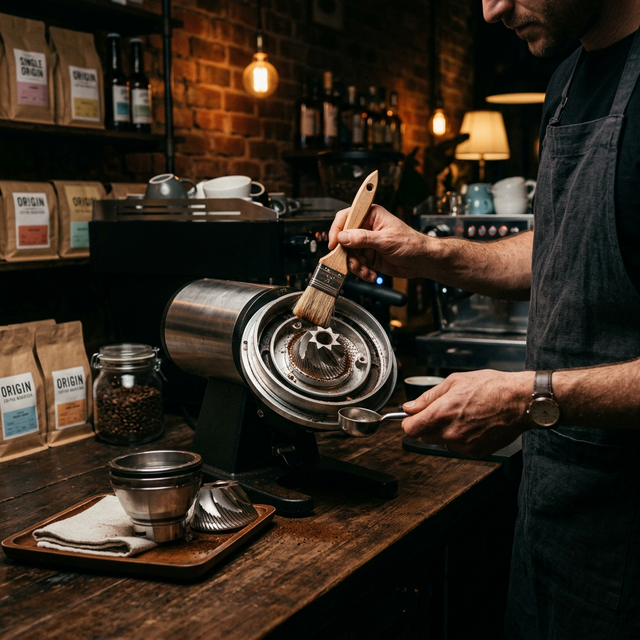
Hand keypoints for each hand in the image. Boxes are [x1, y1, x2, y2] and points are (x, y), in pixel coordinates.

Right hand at [328, 204, 429, 281]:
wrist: (422, 261)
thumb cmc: (411, 243)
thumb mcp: (386, 240)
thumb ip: (363, 238)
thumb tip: (343, 237)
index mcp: (371, 215)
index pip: (346, 217)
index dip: (337, 230)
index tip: (334, 243)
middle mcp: (366, 228)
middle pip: (344, 240)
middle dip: (348, 254)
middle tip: (354, 263)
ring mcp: (367, 244)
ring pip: (349, 255)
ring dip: (356, 266)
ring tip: (366, 271)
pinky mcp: (369, 257)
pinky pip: (357, 265)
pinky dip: (362, 272)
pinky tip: (372, 274)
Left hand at [401, 370, 533, 458]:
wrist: (520, 401)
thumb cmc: (491, 387)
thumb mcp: (454, 381)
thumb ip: (428, 397)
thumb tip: (409, 407)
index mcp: (442, 412)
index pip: (410, 429)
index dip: (409, 423)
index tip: (413, 418)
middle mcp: (451, 432)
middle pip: (424, 437)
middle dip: (428, 426)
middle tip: (444, 412)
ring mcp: (464, 445)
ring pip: (442, 442)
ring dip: (445, 432)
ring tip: (463, 416)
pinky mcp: (476, 453)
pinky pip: (459, 448)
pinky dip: (461, 439)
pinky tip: (473, 425)